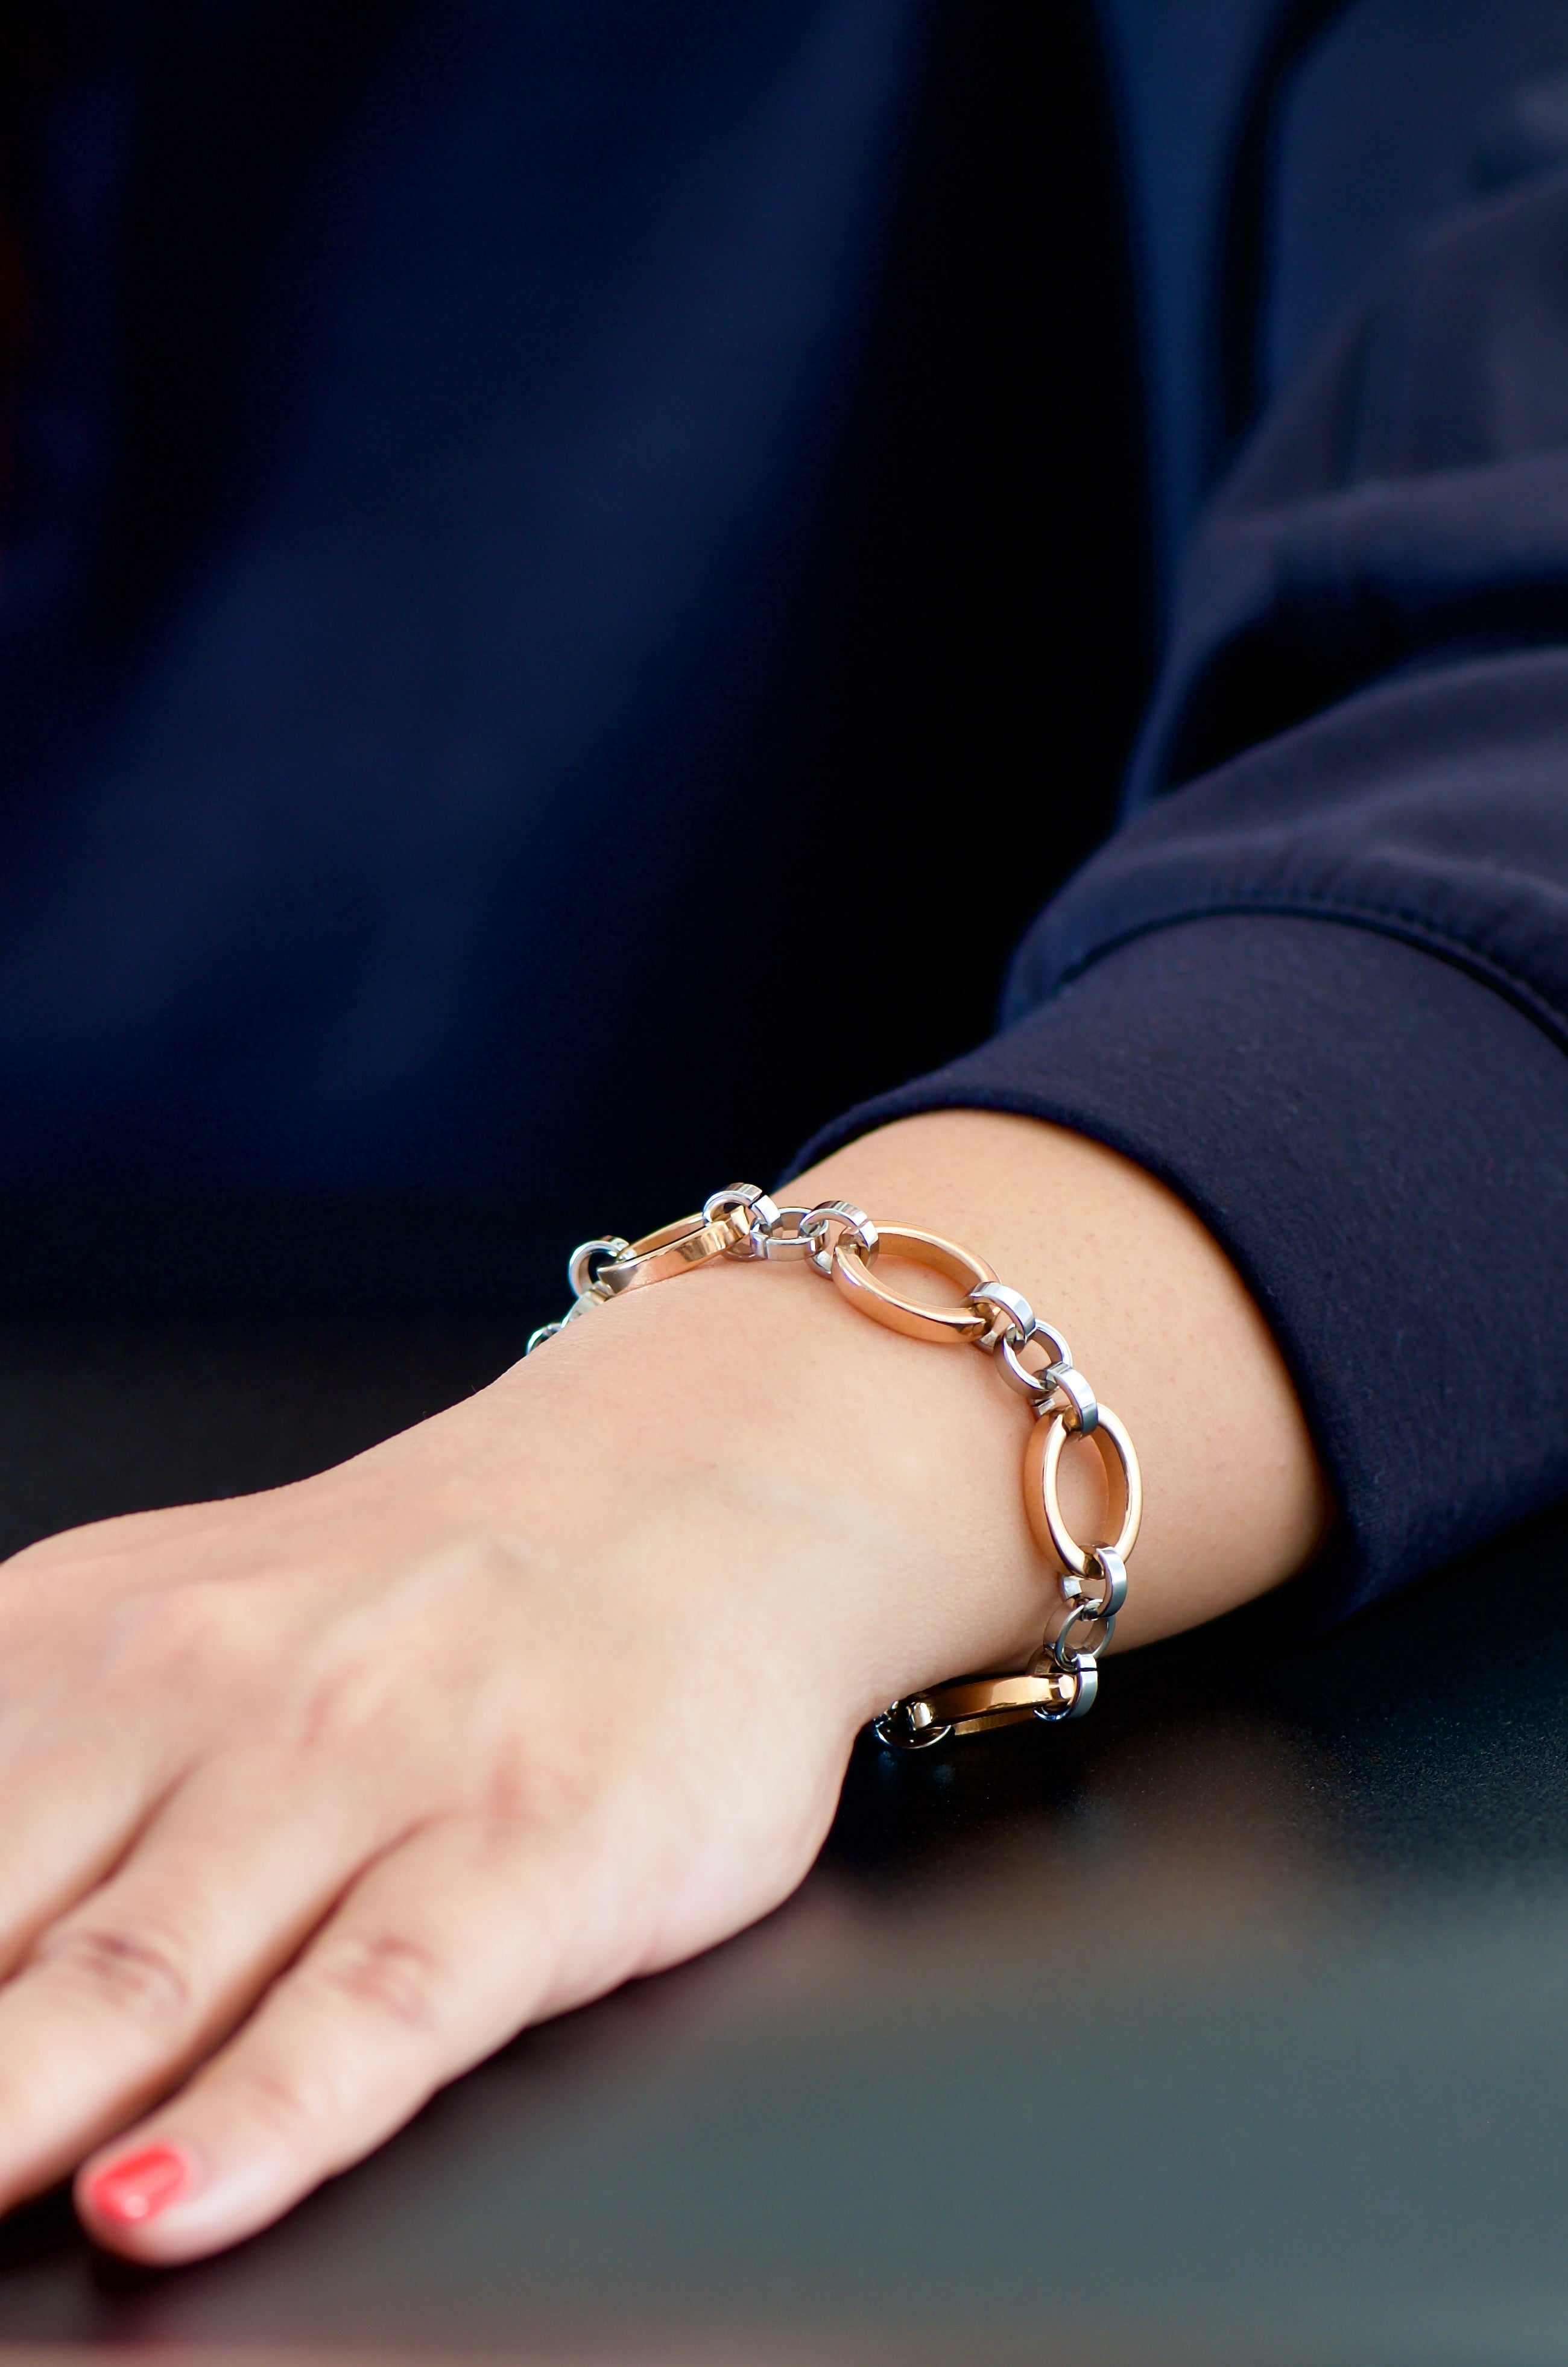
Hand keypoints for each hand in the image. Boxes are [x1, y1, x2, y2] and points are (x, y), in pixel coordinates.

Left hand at [0, 1114, 1325, 2259]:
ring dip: (15, 2104)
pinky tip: (162, 2205)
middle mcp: (208, 1693)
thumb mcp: (167, 1632)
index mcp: (83, 1645)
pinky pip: (376, 2003)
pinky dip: (261, 2116)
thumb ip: (22, 1779)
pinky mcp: (530, 1845)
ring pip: (145, 1969)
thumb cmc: (417, 1595)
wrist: (691, 1478)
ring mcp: (374, 1768)